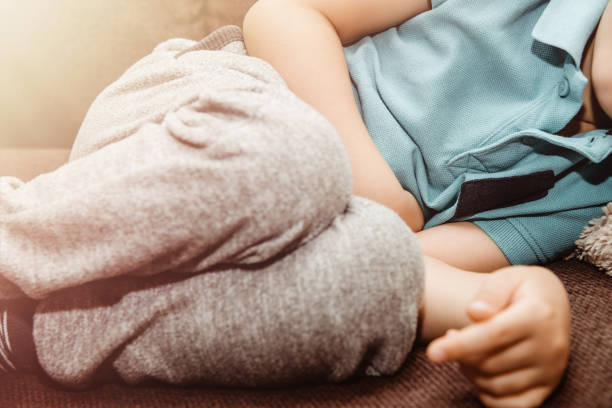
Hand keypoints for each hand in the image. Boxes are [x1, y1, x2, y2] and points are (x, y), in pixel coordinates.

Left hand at [426, 266, 570, 407]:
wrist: (551, 301)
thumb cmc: (520, 287)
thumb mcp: (505, 278)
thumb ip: (489, 293)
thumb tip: (474, 312)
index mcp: (539, 315)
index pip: (495, 335)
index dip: (460, 345)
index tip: (432, 352)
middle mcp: (550, 347)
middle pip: (490, 362)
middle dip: (461, 353)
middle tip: (451, 336)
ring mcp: (551, 370)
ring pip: (497, 385)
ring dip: (471, 372)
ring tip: (465, 350)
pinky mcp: (548, 387)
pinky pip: (513, 406)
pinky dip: (488, 394)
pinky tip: (478, 372)